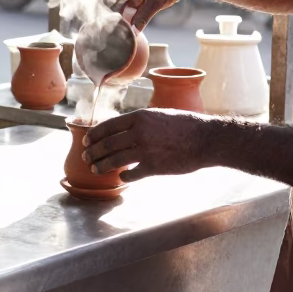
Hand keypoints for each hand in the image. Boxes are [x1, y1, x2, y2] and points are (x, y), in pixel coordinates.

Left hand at [82, 109, 209, 182]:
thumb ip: (141, 121)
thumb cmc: (185, 125)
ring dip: (101, 166)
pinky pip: (132, 173)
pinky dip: (124, 176)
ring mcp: (146, 150)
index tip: (86, 141)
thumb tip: (124, 129)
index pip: (108, 126)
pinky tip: (122, 177)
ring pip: (114, 160)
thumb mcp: (159, 114)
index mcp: (139, 117)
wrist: (206, 139)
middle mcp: (139, 132)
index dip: (94, 135)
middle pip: (107, 144)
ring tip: (95, 169)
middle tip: (86, 157)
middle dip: (93, 152)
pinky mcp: (154, 167)